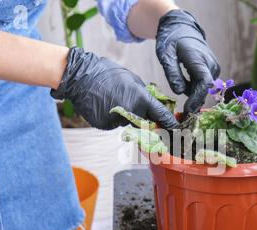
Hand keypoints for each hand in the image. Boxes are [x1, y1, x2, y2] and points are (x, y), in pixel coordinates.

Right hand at [51, 47, 178, 129]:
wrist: (81, 76)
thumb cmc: (108, 74)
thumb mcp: (132, 79)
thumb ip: (144, 94)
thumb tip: (154, 106)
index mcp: (141, 98)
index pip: (161, 115)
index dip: (169, 123)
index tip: (176, 128)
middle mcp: (131, 112)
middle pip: (145, 124)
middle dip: (145, 120)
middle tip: (135, 109)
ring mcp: (117, 120)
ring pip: (128, 124)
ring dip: (125, 116)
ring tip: (113, 100)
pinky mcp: (105, 125)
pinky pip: (114, 125)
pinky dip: (112, 118)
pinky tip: (104, 105)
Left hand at [156, 10, 219, 113]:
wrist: (182, 28)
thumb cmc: (172, 40)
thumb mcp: (166, 55)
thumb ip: (172, 73)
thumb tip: (179, 92)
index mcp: (199, 59)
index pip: (204, 83)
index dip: (197, 99)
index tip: (188, 112)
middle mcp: (210, 64)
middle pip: (205, 89)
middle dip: (195, 104)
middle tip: (183, 119)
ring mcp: (213, 67)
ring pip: (204, 89)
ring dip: (194, 98)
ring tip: (183, 110)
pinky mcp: (211, 70)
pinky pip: (204, 85)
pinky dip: (195, 92)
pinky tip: (185, 95)